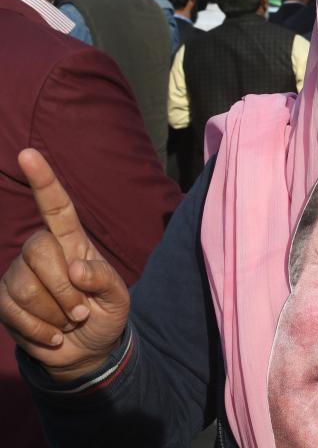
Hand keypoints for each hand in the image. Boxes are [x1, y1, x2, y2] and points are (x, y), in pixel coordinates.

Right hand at [0, 149, 129, 382]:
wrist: (86, 351)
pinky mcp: (5, 301)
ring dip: (54, 314)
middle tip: (81, 311)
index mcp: (73, 243)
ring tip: (68, 321)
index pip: (57, 208)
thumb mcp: (118, 299)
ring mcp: (20, 275)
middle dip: (63, 289)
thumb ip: (104, 279)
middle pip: (39, 251)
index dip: (43, 181)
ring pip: (25, 286)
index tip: (28, 154)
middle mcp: (43, 252)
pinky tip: (53, 335)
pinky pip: (13, 312)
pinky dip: (40, 331)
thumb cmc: (104, 315)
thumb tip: (74, 269)